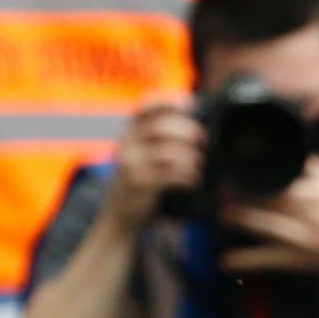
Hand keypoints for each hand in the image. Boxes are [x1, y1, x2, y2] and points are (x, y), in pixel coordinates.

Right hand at [101, 100, 203, 231]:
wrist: (117, 217)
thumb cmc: (136, 182)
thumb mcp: (138, 154)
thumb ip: (156, 139)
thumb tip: (193, 125)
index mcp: (128, 133)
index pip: (144, 107)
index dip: (166, 100)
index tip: (188, 102)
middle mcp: (127, 145)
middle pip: (161, 127)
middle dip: (187, 130)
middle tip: (202, 139)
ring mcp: (131, 165)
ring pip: (168, 152)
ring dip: (190, 156)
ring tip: (197, 164)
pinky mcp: (140, 184)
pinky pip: (171, 174)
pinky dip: (187, 176)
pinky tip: (193, 179)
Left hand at [221, 156, 318, 277]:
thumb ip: (311, 163)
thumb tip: (284, 147)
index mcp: (316, 192)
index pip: (279, 176)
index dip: (253, 171)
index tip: (236, 167)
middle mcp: (307, 214)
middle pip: (264, 198)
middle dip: (238, 192)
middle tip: (222, 189)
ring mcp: (300, 239)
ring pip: (260, 226)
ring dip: (236, 218)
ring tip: (222, 214)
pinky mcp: (295, 260)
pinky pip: (265, 261)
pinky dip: (244, 261)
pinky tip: (225, 260)